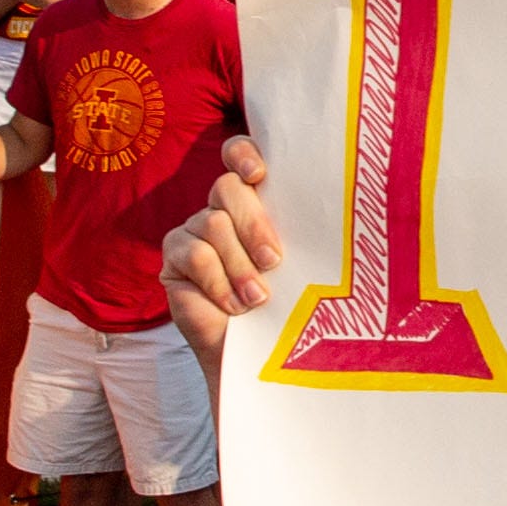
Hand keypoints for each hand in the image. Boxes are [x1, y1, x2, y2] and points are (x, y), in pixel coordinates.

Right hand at [164, 138, 283, 361]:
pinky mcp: (174, 256)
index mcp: (257, 199)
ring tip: (258, 299)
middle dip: (254, 226)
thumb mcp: (302, 262)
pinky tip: (234, 305)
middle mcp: (222, 207)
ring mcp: (195, 229)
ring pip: (213, 224)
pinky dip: (218, 282)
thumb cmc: (289, 303)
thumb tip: (332, 211)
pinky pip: (194, 254)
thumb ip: (304, 231)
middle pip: (227, 188)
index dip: (243, 154)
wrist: (260, 351)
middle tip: (274, 261)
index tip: (260, 174)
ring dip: (240, 266)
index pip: (239, 154)